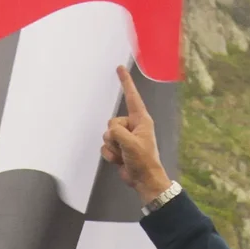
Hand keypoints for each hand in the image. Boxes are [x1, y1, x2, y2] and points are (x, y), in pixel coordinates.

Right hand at [99, 66, 171, 202]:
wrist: (144, 180)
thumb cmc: (143, 160)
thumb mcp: (131, 143)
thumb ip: (118, 132)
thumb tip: (110, 132)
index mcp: (141, 120)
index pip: (132, 96)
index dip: (126, 82)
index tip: (120, 68)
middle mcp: (132, 126)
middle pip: (112, 122)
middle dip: (115, 136)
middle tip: (126, 148)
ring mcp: (125, 137)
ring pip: (107, 135)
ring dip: (113, 148)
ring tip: (124, 156)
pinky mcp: (119, 148)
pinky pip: (105, 146)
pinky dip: (110, 155)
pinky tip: (120, 161)